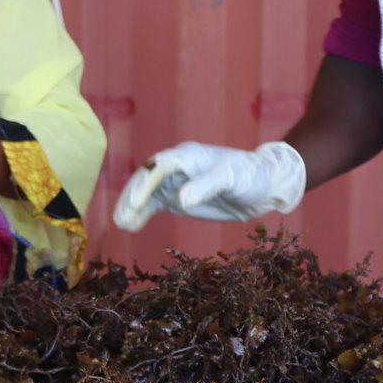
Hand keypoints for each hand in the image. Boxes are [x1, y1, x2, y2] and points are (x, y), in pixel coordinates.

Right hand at [111, 141, 305, 230]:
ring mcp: (175, 183)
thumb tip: (182, 199)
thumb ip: (207, 186)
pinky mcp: (176, 199)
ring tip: (121, 223)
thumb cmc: (248, 176)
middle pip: (146, 178)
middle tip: (122, 217)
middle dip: (133, 196)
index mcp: (188, 156)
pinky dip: (140, 214)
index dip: (145, 183)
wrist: (261, 186)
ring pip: (145, 192)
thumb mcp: (231, 178)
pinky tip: (130, 225)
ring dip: (131, 206)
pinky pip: (152, 205)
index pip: (160, 167)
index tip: (135, 202)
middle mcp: (177, 167)